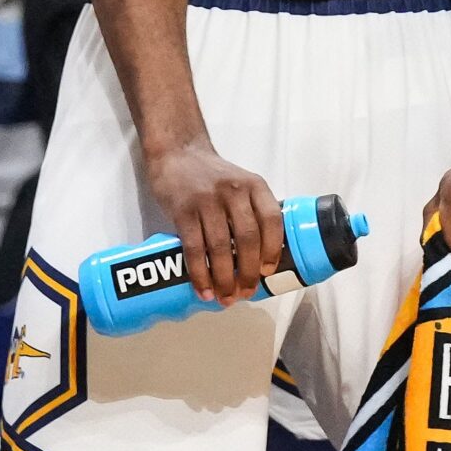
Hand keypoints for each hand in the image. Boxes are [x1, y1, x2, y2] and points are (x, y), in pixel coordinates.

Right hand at [143, 139, 282, 303]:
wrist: (177, 152)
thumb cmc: (213, 176)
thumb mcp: (241, 184)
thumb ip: (251, 211)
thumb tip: (259, 257)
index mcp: (255, 186)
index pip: (272, 219)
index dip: (273, 248)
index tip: (268, 271)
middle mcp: (234, 191)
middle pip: (247, 238)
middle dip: (248, 271)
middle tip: (246, 293)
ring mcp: (208, 200)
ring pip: (221, 247)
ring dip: (224, 278)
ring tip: (225, 297)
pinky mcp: (183, 211)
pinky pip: (194, 248)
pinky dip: (200, 273)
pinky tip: (203, 289)